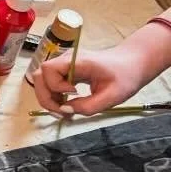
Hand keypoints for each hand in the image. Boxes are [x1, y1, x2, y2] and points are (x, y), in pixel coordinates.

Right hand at [32, 44, 146, 115]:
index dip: (55, 86)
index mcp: (78, 61)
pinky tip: (64, 105)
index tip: (74, 94)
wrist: (132, 64)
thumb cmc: (125, 77)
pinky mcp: (66, 70)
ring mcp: (64, 64)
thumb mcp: (112, 97)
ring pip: (42, 80)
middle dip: (46, 96)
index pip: (49, 70)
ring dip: (48, 97)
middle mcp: (66, 60)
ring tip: (62, 111)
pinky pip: (50, 82)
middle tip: (60, 112)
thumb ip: (88, 106)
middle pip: (40, 75)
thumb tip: (65, 110)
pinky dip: (53, 96)